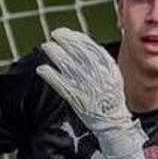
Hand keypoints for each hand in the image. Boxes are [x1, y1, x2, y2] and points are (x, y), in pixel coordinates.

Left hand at [36, 27, 148, 158]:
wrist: (115, 125)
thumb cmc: (111, 101)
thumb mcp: (111, 78)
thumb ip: (100, 64)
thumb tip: (83, 49)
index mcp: (109, 70)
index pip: (91, 48)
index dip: (77, 39)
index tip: (65, 32)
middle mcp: (100, 77)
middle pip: (80, 54)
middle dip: (66, 42)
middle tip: (54, 35)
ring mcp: (89, 88)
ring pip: (70, 67)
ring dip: (57, 56)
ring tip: (46, 47)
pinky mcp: (79, 101)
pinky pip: (63, 86)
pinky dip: (52, 77)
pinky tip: (42, 69)